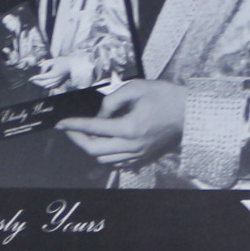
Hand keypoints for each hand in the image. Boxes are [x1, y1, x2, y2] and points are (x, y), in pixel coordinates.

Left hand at [30, 57, 73, 89]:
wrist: (72, 66)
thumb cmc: (61, 61)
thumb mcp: (52, 61)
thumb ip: (44, 66)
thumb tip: (41, 73)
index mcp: (53, 74)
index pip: (41, 77)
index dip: (35, 78)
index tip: (30, 79)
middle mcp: (55, 80)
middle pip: (43, 84)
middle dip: (37, 82)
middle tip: (33, 80)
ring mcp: (57, 83)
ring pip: (46, 87)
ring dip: (41, 84)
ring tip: (38, 80)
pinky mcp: (59, 84)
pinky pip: (50, 87)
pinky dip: (46, 85)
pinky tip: (45, 82)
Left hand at [55, 78, 185, 168]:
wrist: (188, 114)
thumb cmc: (164, 97)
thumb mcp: (136, 87)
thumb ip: (113, 99)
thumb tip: (99, 114)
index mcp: (130, 128)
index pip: (94, 128)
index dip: (74, 126)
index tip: (61, 124)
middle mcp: (132, 146)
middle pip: (94, 150)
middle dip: (78, 140)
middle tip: (70, 129)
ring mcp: (137, 155)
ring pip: (103, 159)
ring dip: (91, 148)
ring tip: (86, 134)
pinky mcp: (142, 158)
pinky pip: (116, 163)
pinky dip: (105, 154)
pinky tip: (103, 143)